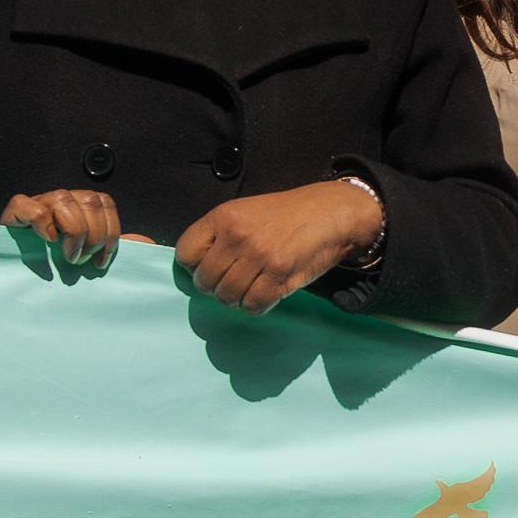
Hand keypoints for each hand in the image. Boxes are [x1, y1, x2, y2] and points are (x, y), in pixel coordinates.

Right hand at [0, 187, 122, 266]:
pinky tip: (47, 240)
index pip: (105, 203)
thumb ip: (111, 246)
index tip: (102, 260)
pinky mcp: (14, 212)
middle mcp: (62, 200)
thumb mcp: (87, 254)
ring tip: (67, 255)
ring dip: (72, 232)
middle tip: (82, 260)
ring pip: (65, 200)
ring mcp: (38, 202)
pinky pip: (30, 206)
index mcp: (81, 206)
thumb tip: (144, 242)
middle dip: (93, 235)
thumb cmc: (53, 265)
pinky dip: (42, 222)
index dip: (110, 231)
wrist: (11, 272)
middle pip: (90, 201)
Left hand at [174, 181, 382, 314]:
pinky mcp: (279, 275)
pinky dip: (257, 305)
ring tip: (252, 286)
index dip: (195, 266)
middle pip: (205, 281)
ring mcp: (258, 256)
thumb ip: (220, 235)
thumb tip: (198, 268)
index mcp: (224, 216)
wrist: (331, 212)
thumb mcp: (246, 212)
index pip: (186, 253)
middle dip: (217, 287)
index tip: (211, 267)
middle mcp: (237, 235)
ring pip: (227, 297)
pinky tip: (267, 293)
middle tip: (235, 282)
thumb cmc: (287, 214)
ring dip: (238, 298)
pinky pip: (253, 305)